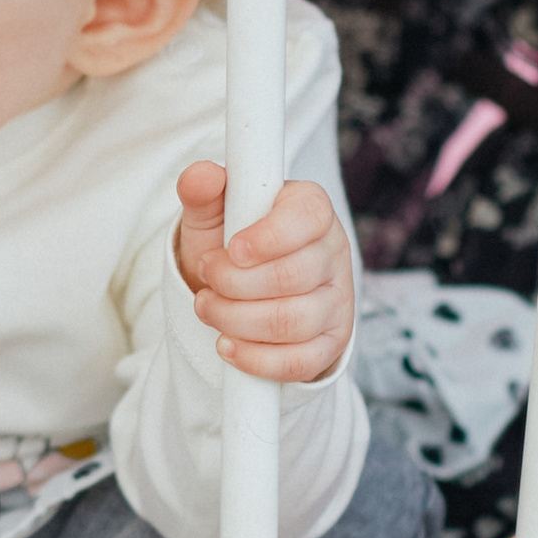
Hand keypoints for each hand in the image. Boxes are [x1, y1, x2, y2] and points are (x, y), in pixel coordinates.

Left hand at [173, 166, 353, 384]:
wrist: (236, 291)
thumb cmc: (228, 245)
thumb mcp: (211, 215)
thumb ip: (203, 192)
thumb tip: (200, 176)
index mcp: (311, 209)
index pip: (307, 218)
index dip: (269, 237)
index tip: (233, 250)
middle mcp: (332, 252)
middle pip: (293, 276)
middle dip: (234, 284)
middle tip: (206, 279)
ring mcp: (337, 300)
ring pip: (293, 322)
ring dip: (236, 320)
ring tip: (207, 308)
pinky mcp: (330, 342)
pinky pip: (301, 362)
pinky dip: (257, 359)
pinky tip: (227, 345)